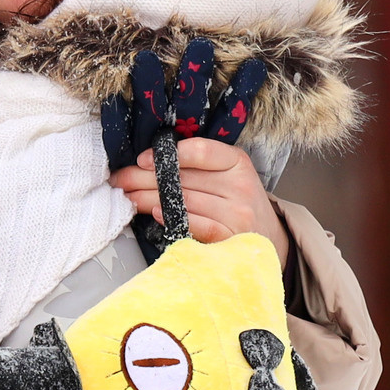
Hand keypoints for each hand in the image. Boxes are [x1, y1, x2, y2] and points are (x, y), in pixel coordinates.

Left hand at [110, 136, 282, 255]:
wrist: (269, 238)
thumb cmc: (237, 201)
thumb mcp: (227, 173)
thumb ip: (197, 165)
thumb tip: (146, 163)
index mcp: (237, 162)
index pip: (200, 150)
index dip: (168, 155)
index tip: (142, 160)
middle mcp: (239, 185)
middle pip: (183, 178)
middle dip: (144, 178)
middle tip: (120, 180)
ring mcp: (237, 213)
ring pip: (184, 201)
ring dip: (148, 199)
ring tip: (128, 197)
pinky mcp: (231, 238)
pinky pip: (197, 225)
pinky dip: (174, 219)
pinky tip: (157, 214)